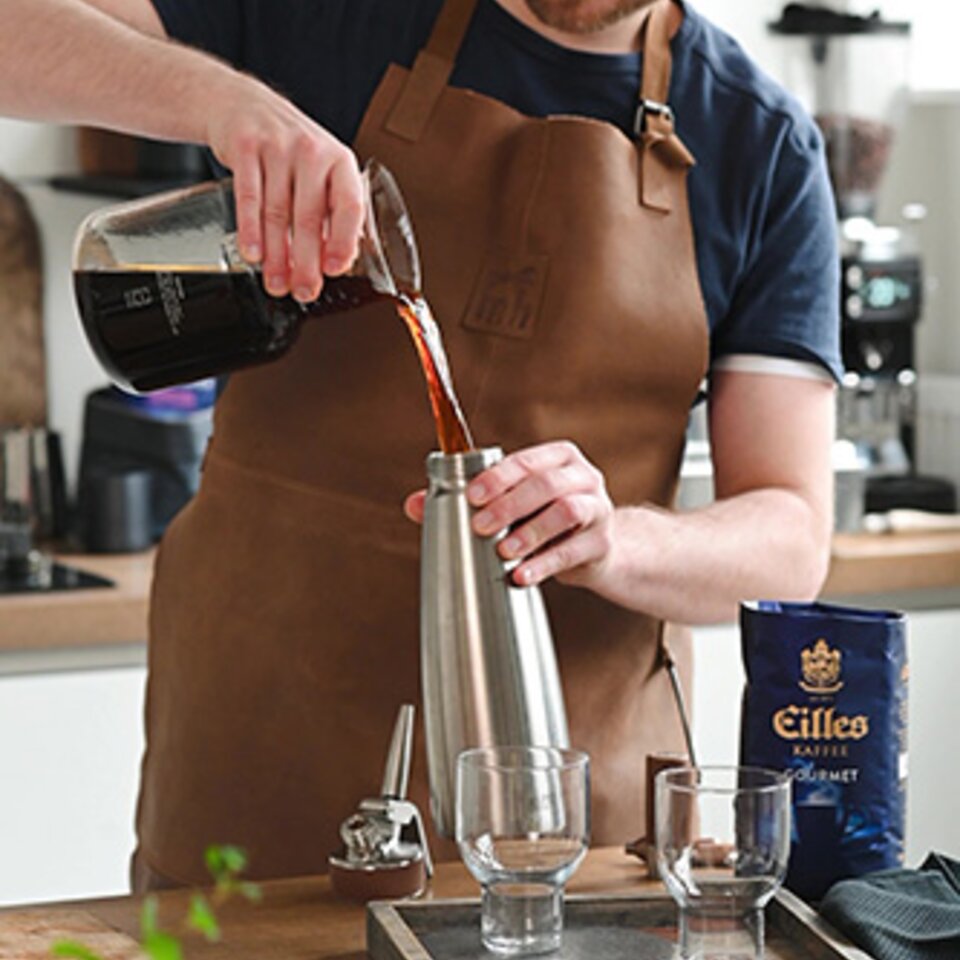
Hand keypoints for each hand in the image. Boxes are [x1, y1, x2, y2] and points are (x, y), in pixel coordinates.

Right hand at [205, 75, 365, 303]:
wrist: (243, 104)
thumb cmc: (289, 150)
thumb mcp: (320, 173)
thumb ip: (331, 212)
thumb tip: (342, 259)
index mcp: (339, 161)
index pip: (349, 205)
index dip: (344, 240)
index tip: (335, 269)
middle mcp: (312, 151)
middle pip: (309, 216)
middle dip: (306, 261)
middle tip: (304, 290)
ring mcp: (278, 147)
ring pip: (277, 212)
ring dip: (276, 255)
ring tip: (276, 283)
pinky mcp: (245, 146)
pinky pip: (248, 196)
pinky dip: (250, 229)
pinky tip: (253, 253)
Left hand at [404, 442, 615, 587]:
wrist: (596, 551)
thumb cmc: (543, 519)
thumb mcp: (512, 504)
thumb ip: (466, 502)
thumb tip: (413, 504)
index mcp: (558, 458)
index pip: (526, 460)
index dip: (498, 477)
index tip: (472, 496)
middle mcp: (583, 477)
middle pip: (547, 484)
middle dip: (510, 504)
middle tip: (480, 526)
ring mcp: (598, 509)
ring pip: (566, 513)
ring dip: (530, 532)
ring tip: (503, 552)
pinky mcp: (601, 544)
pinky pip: (572, 552)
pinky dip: (544, 564)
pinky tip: (521, 576)